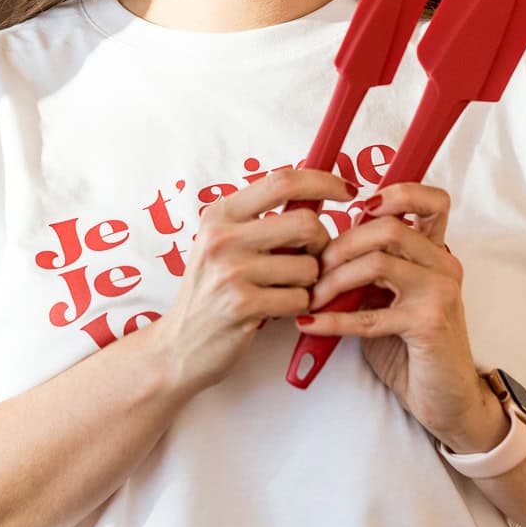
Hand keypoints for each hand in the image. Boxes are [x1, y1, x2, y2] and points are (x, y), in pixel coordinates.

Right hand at [160, 168, 354, 393]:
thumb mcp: (223, 245)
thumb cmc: (211, 292)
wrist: (179, 345)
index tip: (347, 191)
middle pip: (306, 223)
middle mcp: (222, 237)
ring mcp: (231, 271)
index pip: (283, 181)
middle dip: (322, 244)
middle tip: (312, 261)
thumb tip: (316, 196)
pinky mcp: (242, 305)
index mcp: (220, 214)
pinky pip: (300, 299)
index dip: (323, 182)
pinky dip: (298, 307)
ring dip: (309, 283)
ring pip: (308, 267)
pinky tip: (276, 310)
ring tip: (284, 291)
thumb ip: (261, 221)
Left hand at [301, 184, 487, 441]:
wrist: (445, 398)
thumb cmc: (410, 346)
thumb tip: (316, 251)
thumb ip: (367, 270)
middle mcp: (444, 265)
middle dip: (340, 245)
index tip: (359, 207)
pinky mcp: (429, 324)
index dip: (397, 192)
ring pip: (378, 262)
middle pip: (388, 228)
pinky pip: (370, 314)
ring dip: (333, 281)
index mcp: (435, 252)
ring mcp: (440, 293)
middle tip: (313, 269)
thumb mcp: (387, 298)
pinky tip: (309, 325)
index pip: (431, 200)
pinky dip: (333, 320)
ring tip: (311, 298)